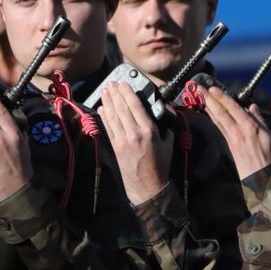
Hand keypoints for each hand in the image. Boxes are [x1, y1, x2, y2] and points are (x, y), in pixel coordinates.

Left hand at [97, 82, 171, 203]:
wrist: (148, 186)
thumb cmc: (160, 166)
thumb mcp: (168, 145)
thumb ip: (164, 131)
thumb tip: (163, 121)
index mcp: (149, 130)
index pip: (136, 106)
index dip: (127, 93)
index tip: (123, 84)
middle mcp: (134, 133)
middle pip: (122, 108)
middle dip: (115, 94)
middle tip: (111, 83)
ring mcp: (123, 140)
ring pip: (113, 116)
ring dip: (108, 102)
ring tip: (105, 90)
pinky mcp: (116, 147)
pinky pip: (109, 128)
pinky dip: (104, 117)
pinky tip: (102, 108)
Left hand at [202, 86, 270, 179]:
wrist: (262, 177)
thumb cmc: (269, 156)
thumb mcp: (269, 135)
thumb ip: (259, 120)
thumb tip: (252, 108)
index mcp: (250, 127)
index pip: (233, 108)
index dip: (221, 97)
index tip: (212, 89)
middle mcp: (238, 131)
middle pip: (221, 112)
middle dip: (209, 99)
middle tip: (199, 89)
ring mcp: (232, 139)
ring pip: (218, 120)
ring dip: (208, 107)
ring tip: (200, 97)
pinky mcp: (229, 145)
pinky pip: (219, 128)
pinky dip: (213, 118)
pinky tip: (208, 113)